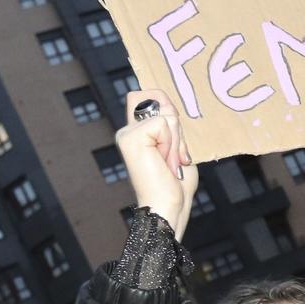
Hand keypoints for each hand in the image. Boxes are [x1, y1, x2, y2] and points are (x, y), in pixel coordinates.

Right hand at [118, 89, 199, 236]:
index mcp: (137, 132)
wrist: (168, 208)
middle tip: (174, 155)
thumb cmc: (175, 186)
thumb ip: (171, 126)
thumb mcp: (178, 148)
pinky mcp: (131, 138)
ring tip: (171, 162)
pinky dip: (173, 143)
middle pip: (157, 96)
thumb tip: (169, 105)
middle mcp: (127, 130)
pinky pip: (164, 123)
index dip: (165, 104)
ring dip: (177, 140)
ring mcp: (127, 133)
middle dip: (176, 124)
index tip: (175, 137)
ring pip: (166, 114)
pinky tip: (166, 162)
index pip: (147, 95)